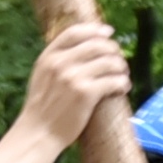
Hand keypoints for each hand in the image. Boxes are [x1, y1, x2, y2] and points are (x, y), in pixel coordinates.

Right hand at [16, 19, 131, 150]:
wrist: (39, 133)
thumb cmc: (42, 107)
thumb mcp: (42, 76)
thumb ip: (57, 61)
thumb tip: (83, 47)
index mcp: (49, 56)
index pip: (75, 32)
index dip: (95, 30)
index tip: (108, 32)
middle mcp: (60, 63)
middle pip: (97, 45)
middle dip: (114, 50)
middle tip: (119, 60)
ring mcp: (74, 77)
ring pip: (109, 62)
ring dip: (121, 67)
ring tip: (123, 74)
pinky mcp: (86, 93)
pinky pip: (114, 81)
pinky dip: (123, 83)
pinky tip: (123, 88)